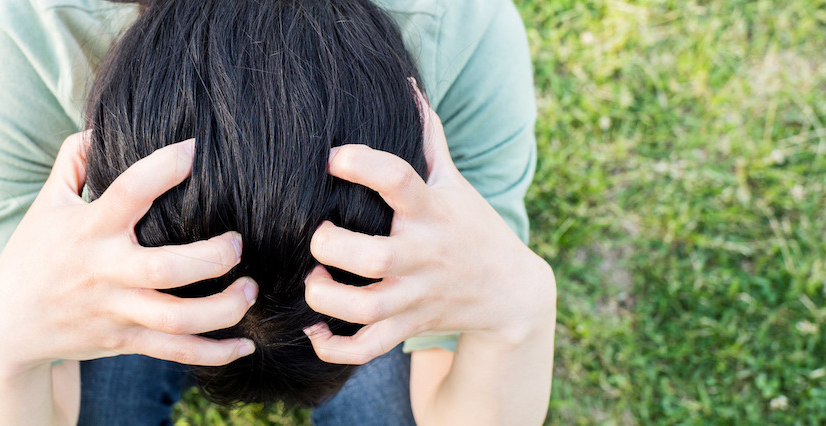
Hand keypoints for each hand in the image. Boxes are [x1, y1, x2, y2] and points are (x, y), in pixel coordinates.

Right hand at [0, 133, 257, 378]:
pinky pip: (175, 352)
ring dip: (222, 308)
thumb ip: (73, 160)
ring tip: (250, 290)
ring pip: (176, 319)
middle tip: (237, 243)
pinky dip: (213, 352)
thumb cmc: (33, 255)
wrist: (6, 325)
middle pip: (165, 269)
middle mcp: (105, 272)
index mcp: (89, 230)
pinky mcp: (124, 342)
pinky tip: (244, 345)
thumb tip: (100, 124)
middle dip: (211, 258)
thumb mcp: (47, 203)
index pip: (127, 193)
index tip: (192, 150)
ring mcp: (117, 311)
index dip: (162, 169)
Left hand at [302, 81, 555, 364]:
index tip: (334, 158)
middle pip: (371, 256)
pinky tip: (316, 329)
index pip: (397, 179)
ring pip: (365, 307)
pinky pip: (367, 347)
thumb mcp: (454, 181)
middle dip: (331, 246)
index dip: (361, 164)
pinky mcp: (408, 326)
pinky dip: (336, 345)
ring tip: (316, 281)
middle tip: (320, 235)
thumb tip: (407, 87)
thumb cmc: (469, 227)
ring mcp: (416, 294)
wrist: (510, 293)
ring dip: (327, 297)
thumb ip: (427, 138)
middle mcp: (422, 253)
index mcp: (430, 210)